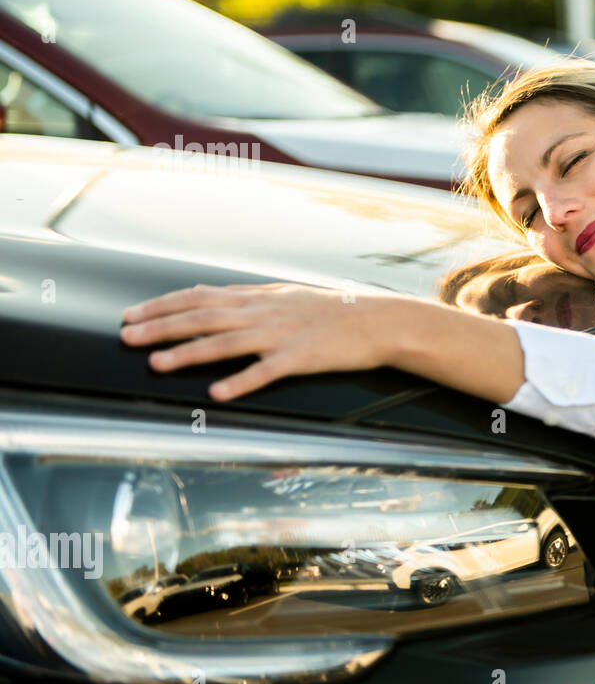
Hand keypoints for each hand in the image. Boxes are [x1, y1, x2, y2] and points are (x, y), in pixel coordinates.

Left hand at [119, 283, 396, 400]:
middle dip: (161, 326)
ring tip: (157, 364)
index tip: (131, 314)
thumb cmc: (333, 310)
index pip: (199, 298)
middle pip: (203, 317)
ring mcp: (282, 335)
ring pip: (227, 342)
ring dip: (189, 353)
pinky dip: (241, 380)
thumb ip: (243, 295)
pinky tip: (218, 392)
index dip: (162, 306)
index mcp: (258, 297)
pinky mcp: (302, 358)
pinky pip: (267, 370)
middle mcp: (264, 312)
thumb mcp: (284, 294)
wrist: (378, 321)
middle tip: (126, 336)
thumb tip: (201, 292)